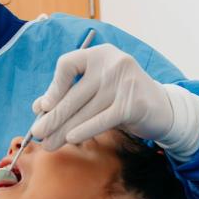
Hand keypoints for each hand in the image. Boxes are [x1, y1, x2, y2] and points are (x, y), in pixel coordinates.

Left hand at [31, 44, 173, 150]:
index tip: (44, 107)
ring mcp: (125, 81)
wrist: (160, 108)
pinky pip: (102, 119)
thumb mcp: (94, 89)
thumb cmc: (119, 97)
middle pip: (75, 93)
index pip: (68, 64)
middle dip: (54, 117)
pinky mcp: (134, 103)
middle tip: (37, 133)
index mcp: (99, 54)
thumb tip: (39, 106)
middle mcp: (113, 62)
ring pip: (86, 110)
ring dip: (64, 130)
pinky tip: (71, 138)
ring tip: (49, 144)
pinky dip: (85, 130)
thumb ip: (68, 93)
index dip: (54, 86)